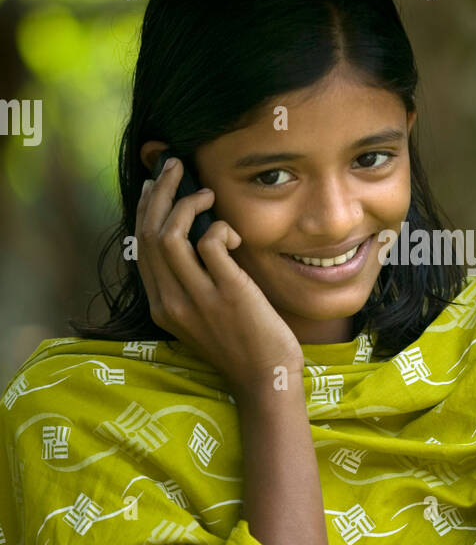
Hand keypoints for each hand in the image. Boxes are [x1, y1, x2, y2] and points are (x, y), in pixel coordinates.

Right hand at [136, 157, 304, 389]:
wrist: (265, 378)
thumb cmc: (242, 343)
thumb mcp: (203, 313)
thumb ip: (192, 281)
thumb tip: (196, 235)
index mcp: (161, 306)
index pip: (141, 247)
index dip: (147, 209)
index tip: (158, 185)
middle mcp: (171, 302)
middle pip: (149, 234)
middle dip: (161, 193)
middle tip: (176, 167)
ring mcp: (197, 299)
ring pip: (170, 235)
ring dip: (186, 203)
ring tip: (206, 193)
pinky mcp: (227, 294)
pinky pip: (210, 243)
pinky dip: (219, 228)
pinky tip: (233, 234)